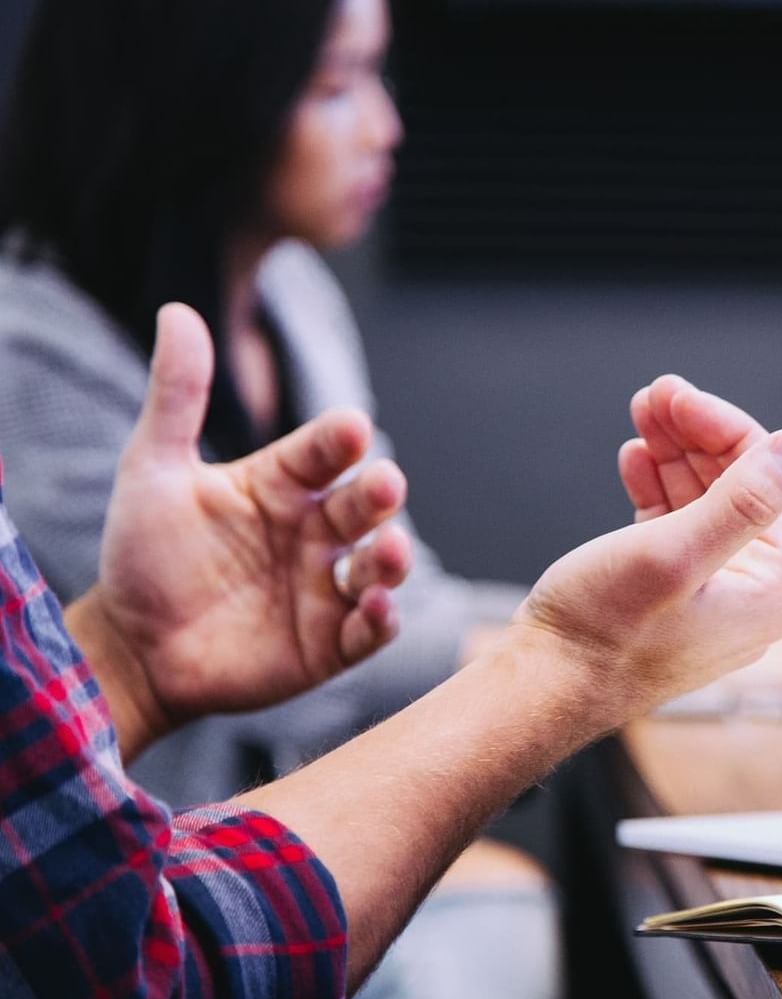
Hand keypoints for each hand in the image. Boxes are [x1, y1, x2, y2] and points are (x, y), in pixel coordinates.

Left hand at [71, 303, 411, 756]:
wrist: (132, 647)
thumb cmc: (144, 555)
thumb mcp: (153, 470)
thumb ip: (176, 397)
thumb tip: (177, 311)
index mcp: (282, 485)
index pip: (323, 452)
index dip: (339, 440)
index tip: (351, 427)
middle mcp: (314, 532)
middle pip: (363, 507)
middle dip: (379, 495)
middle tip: (384, 485)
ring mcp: (326, 588)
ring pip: (379, 567)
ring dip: (393, 558)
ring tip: (390, 551)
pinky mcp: (330, 644)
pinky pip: (368, 631)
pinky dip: (381, 620)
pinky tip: (377, 607)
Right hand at [514, 375, 781, 722]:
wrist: (543, 688)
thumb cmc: (603, 633)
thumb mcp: (675, 554)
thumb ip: (743, 500)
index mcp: (772, 590)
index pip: (773, 482)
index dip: (727, 429)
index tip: (678, 396)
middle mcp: (752, 595)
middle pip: (741, 487)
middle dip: (698, 435)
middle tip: (655, 394)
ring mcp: (712, 595)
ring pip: (706, 501)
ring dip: (675, 453)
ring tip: (642, 414)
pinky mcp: (672, 595)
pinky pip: (678, 526)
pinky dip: (658, 488)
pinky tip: (636, 459)